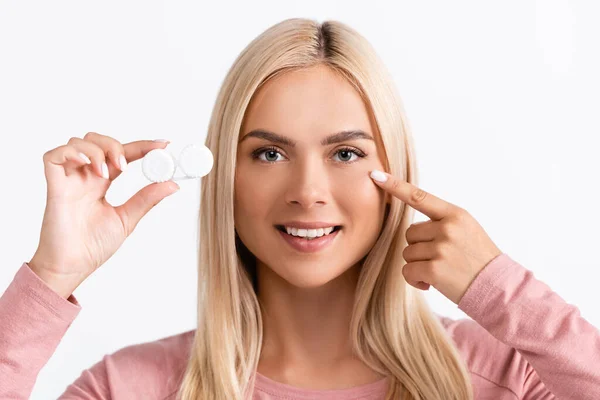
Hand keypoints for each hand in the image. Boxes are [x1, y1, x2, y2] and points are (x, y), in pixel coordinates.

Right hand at [29, 133, 179, 297]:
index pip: (122, 155)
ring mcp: (68, 180)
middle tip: (126, 164)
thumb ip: (147, 199)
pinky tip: (87, 165)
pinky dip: (72, 152)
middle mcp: (85, 177)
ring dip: (97, 150)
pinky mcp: (53, 186)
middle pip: (98, 141)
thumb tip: (173, 185)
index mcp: (101, 184)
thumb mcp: (127, 219)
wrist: (72, 267)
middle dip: (116, 145)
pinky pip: (54, 156)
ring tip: (106, 174)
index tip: (163, 144)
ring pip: (78, 142)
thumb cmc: (93, 246)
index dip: (141, 146)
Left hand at [370, 170, 502, 304]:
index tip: (376, 176)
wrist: (498, 287)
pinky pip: (408, 270)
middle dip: (420, 248)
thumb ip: (442, 222)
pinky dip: (415, 279)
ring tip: (441, 271)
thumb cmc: (479, 259)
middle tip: (441, 259)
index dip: (396, 186)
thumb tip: (411, 228)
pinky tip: (431, 283)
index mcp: (455, 215)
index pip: (419, 197)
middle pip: (410, 233)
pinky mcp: (435, 269)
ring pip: (408, 253)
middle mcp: (447, 228)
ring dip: (418, 265)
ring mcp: (441, 248)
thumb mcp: (467, 229)